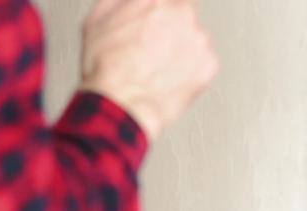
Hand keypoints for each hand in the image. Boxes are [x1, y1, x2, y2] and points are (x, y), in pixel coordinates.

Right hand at [79, 0, 218, 140]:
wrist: (121, 105)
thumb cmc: (106, 68)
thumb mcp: (97, 20)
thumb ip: (122, 3)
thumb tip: (133, 3)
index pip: (169, 0)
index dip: (161, 10)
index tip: (155, 22)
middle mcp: (182, 13)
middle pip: (185, 13)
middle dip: (171, 28)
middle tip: (152, 48)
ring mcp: (199, 39)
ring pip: (195, 39)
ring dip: (181, 50)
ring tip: (156, 69)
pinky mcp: (209, 64)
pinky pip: (202, 64)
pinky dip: (190, 71)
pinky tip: (167, 79)